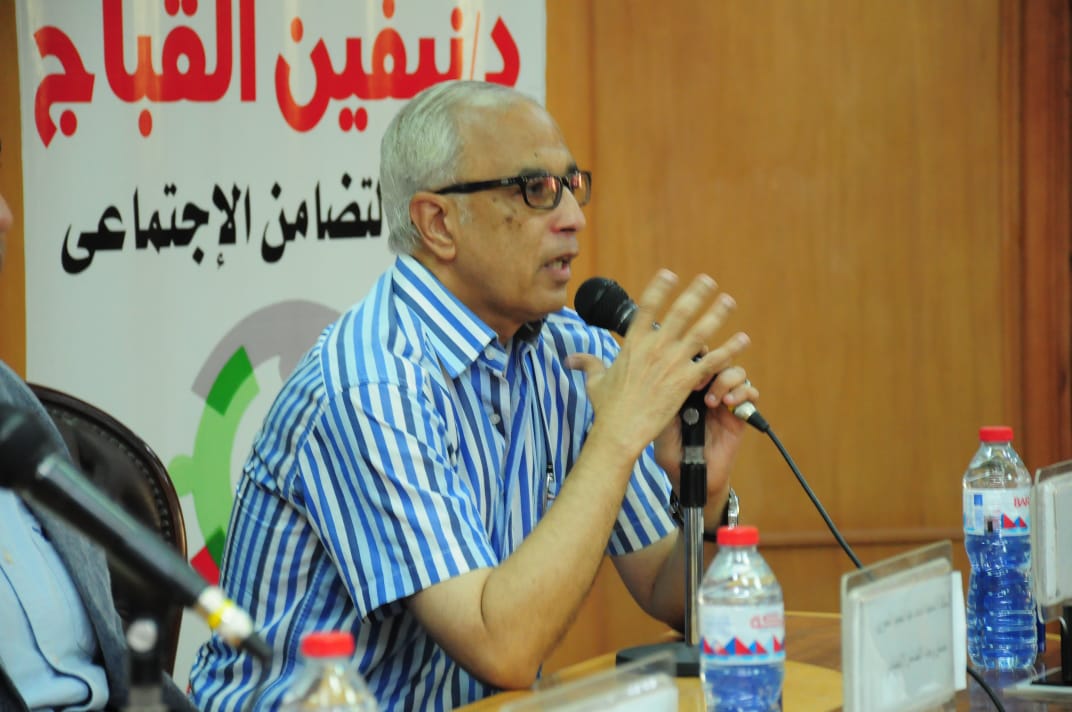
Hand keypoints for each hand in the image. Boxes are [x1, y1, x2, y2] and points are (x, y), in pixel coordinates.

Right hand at [566, 270, 752, 468]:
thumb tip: (571, 358)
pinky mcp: (686, 381)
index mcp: (633, 344)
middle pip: (680, 312)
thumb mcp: (595, 381)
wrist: (620, 431)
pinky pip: (713, 361)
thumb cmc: (607, 409)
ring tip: (728, 301)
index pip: (647, 308)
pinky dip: (729, 349)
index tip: (669, 274)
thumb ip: (588, 364)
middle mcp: (655, 348)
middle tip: (708, 281)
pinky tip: (742, 340)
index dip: (659, 288)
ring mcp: (672, 363)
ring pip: (701, 331)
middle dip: (695, 294)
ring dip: (716, 314)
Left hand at [654, 366, 758, 525]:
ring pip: (737, 373)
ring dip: (727, 381)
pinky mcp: (740, 415)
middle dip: (712, 366)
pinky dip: (743, 393)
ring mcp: (725, 401)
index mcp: (687, 388)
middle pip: (719, 360)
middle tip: (699, 385)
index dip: (695, 357)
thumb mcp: (661, 426)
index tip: (686, 370)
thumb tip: (670, 378)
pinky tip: (729, 405)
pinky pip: (751, 393)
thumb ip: (665, 403)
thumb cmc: (672, 452)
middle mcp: (707, 390)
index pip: (696, 359)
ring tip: (712, 401)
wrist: (691, 476)